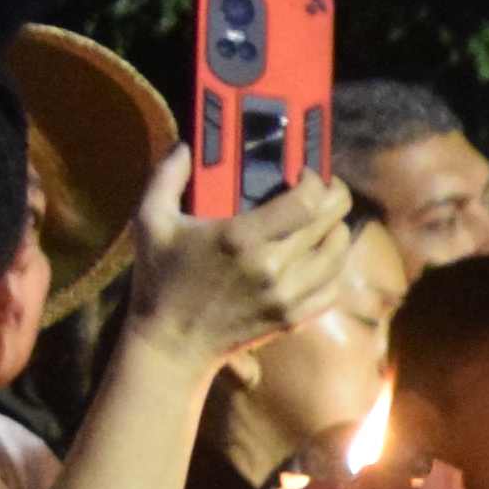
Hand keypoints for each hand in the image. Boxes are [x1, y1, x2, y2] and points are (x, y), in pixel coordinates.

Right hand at [124, 163, 359, 377]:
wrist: (171, 343)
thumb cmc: (159, 279)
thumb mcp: (150, 220)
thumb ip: (167, 176)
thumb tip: (188, 145)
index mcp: (240, 238)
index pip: (307, 202)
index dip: (316, 181)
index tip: (307, 172)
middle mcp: (271, 268)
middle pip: (329, 224)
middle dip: (334, 198)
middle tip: (327, 187)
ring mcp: (286, 297)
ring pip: (338, 256)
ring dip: (338, 231)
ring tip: (327, 220)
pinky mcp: (292, 319)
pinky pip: (332, 288)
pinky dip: (333, 268)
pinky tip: (321, 255)